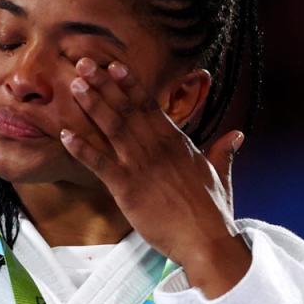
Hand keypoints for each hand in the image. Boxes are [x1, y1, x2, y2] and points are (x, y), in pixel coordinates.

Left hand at [60, 56, 246, 271]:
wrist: (207, 239)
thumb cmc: (213, 212)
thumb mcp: (219, 175)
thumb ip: (223, 151)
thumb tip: (237, 135)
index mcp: (177, 142)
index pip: (150, 106)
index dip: (130, 84)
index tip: (115, 66)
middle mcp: (158, 147)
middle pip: (127, 109)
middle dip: (104, 85)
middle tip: (84, 63)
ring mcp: (142, 166)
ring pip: (113, 128)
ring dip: (93, 105)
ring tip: (75, 85)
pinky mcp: (128, 188)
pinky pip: (100, 163)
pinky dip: (82, 148)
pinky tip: (65, 134)